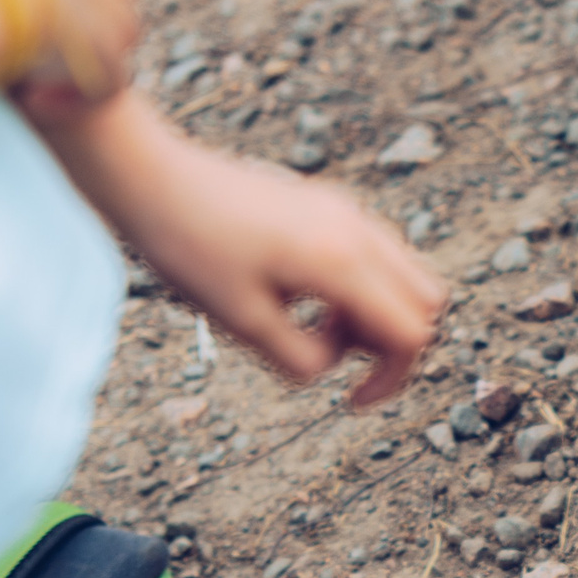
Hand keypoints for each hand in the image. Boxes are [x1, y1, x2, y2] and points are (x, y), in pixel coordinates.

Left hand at [50, 109, 446, 405]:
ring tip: (316, 324)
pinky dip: (362, 286)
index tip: (349, 401)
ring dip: (378, 312)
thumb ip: (301, 359)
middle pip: (426, 302)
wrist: (151, 176)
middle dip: (393, 342)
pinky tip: (306, 293)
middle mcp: (358, 230)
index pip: (411, 333)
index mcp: (342, 262)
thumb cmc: (187, 248)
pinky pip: (376, 254)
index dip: (391, 379)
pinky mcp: (330, 204)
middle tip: (334, 354)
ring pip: (406, 275)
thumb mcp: (241, 323)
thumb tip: (331, 365)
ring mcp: (348, 211)